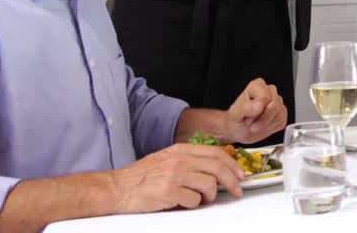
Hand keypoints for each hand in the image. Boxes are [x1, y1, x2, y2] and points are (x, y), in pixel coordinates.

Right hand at [111, 143, 245, 211]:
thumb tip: (214, 170)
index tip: (240, 175)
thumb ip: (188, 161)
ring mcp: (175, 175)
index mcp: (180, 150)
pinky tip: (184, 203)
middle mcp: (180, 160)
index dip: (232, 165)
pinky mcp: (169, 192)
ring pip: (210, 184)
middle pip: (218, 168)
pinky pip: (194, 200)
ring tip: (202, 199)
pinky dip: (193, 204)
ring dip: (210, 195)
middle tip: (237, 192)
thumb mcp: (166, 159)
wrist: (116, 188)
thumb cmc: (140, 177)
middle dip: (232, 182)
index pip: (216, 154)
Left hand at [225, 78, 286, 143]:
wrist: (239, 130)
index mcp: (257, 86)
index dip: (257, 111)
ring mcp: (277, 102)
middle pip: (274, 105)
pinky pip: (282, 121)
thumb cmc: (236, 119)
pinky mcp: (282, 113)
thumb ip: (245, 107)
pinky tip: (263, 126)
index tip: (247, 118)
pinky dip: (271, 127)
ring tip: (256, 126)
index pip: (265, 97)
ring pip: (279, 114)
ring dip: (266, 124)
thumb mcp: (235, 114)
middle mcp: (269, 91)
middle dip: (263, 119)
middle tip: (252, 125)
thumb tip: (260, 105)